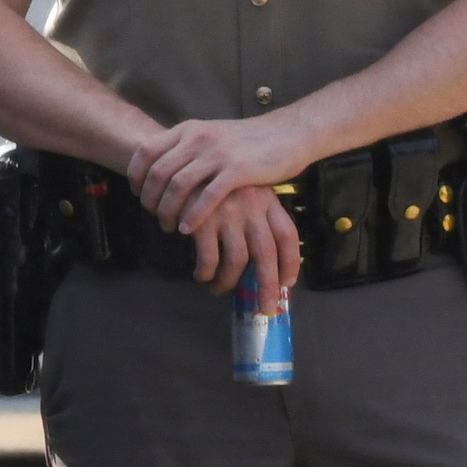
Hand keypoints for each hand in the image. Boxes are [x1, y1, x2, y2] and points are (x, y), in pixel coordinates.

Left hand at [128, 109, 314, 232]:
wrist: (287, 134)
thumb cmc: (249, 140)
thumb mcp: (212, 134)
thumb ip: (188, 147)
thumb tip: (163, 167)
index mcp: (189, 129)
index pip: (147, 151)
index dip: (136, 175)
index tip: (136, 193)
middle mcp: (198, 138)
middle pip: (158, 173)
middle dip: (150, 199)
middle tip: (153, 216)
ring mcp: (217, 154)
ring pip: (178, 187)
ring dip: (168, 211)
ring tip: (169, 227)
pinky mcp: (237, 170)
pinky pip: (206, 197)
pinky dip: (193, 216)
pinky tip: (188, 229)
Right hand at [180, 181, 302, 309]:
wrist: (175, 157)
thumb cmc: (211, 181)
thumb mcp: (241, 189)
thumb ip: (255, 215)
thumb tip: (262, 258)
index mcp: (266, 198)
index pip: (287, 234)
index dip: (291, 262)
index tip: (287, 283)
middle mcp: (251, 206)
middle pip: (267, 254)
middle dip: (268, 287)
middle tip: (266, 309)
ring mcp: (227, 213)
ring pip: (237, 261)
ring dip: (228, 282)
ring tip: (218, 289)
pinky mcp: (201, 220)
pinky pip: (208, 259)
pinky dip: (205, 273)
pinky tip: (201, 275)